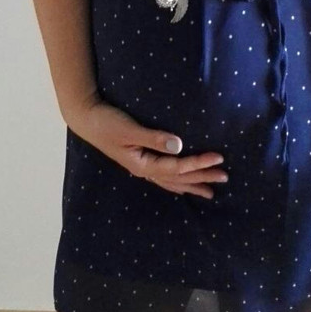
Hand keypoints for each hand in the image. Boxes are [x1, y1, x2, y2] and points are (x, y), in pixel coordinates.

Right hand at [64, 91, 228, 199]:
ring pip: (171, 181)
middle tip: (224, 177)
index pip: (177, 167)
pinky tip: (181, 186)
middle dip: (201, 178)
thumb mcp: (130, 129)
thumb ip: (154, 137)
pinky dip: (175, 182)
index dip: (199, 163)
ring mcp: (140, 167)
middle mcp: (143, 169)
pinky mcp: (138, 160)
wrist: (86, 119)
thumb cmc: (106, 122)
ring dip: (191, 184)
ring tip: (210, 192)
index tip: (219, 158)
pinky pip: (162, 177)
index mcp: (142, 164)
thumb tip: (179, 145)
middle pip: (178, 178)